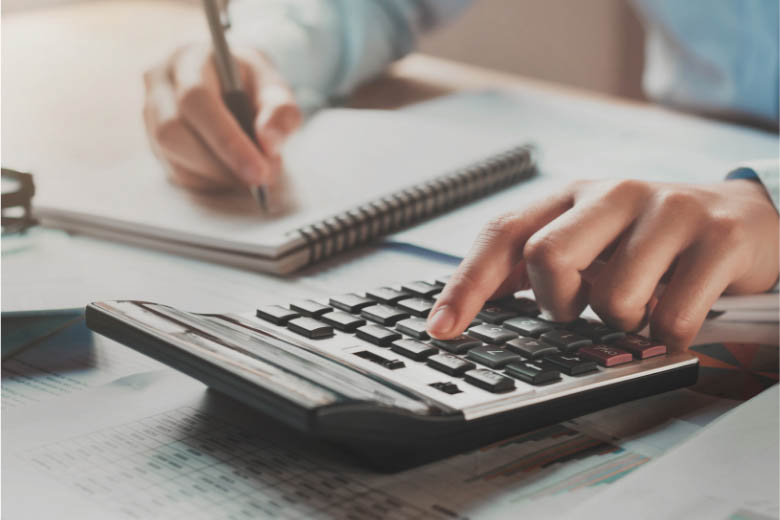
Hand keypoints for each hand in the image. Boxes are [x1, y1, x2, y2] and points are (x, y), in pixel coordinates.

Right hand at [143, 44, 300, 191]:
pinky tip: (233, 175)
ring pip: (171, 155)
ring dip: (216, 175)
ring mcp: (151, 114)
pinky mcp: (154, 142)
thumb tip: (269, 143)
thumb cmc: (253, 86)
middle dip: (220, 164)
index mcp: (189, 59)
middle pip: (173, 131)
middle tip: (261, 180)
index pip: (196, 99)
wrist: (234, 88)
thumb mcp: (276, 90)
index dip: (227, 140)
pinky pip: (176, 172)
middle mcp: (160, 83)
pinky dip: (209, 182)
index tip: (259, 171)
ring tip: (252, 176)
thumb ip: (280, 112)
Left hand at [427, 179, 778, 349]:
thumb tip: (473, 303)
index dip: (467, 284)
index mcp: (570, 197)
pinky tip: (676, 315)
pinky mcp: (717, 237)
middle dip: (558, 303)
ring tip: (640, 306)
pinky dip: (666, 336)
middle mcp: (613, 194)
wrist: (743, 219)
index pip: (503, 234)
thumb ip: (536, 263)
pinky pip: (671, 317)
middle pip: (546, 256)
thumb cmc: (649, 239)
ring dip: (620, 322)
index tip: (442, 328)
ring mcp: (667, 210)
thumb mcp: (589, 239)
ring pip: (612, 295)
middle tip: (582, 308)